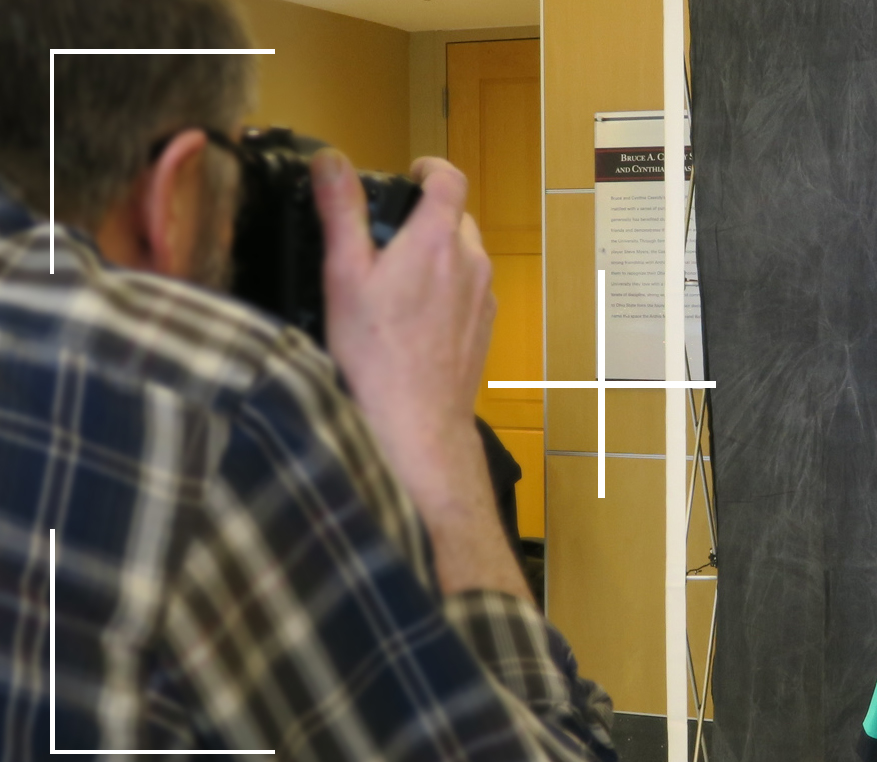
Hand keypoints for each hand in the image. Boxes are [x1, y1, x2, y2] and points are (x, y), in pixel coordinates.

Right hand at [311, 150, 530, 600]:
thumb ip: (341, 212)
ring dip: (437, 254)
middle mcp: (471, 262)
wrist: (415, 425)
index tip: (409, 173)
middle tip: (385, 238)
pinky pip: (469, 290)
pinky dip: (447, 288)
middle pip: (456, 217)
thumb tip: (330, 160)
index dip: (429, 168)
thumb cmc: (375, 355)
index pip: (449, 178)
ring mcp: (483, 296)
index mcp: (437, 239)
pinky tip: (413, 319)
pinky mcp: (485, 326)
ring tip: (395, 282)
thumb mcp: (344, 276)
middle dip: (425, 216)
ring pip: (465, 255)